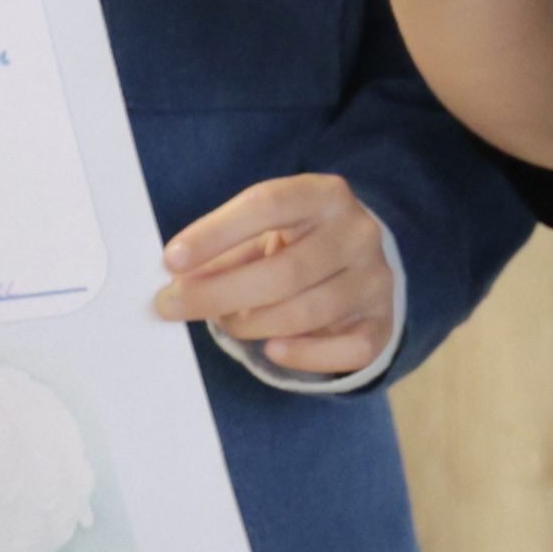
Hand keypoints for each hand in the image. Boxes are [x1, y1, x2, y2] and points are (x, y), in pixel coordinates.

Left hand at [152, 175, 396, 380]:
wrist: (356, 264)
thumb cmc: (295, 245)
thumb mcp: (262, 231)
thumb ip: (224, 252)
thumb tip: (179, 281)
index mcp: (325, 196)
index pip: (268, 204)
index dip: (216, 233)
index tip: (171, 261)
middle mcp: (358, 234)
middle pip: (285, 270)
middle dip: (219, 293)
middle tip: (172, 305)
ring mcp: (375, 280)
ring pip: (306, 313)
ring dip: (251, 324)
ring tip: (225, 321)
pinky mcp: (381, 323)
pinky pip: (345, 350)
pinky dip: (303, 356)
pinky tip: (273, 348)